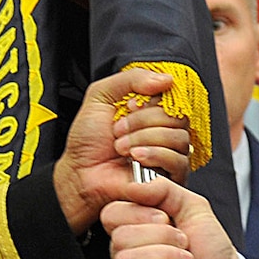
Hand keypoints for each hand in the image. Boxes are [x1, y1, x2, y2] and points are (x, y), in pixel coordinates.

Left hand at [53, 68, 193, 233]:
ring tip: (121, 147)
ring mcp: (169, 155)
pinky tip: (136, 158)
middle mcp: (164, 132)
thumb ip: (131, 79)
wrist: (80, 175)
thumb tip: (167, 79)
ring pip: (179, 138)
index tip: (128, 106)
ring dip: (145, 139)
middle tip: (118, 130)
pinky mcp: (171, 179)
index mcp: (151, 112)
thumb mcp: (100, 97)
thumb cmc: (87, 142)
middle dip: (143, 121)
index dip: (151, 100)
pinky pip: (179, 161)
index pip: (172, 97)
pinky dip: (155, 155)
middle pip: (177, 116)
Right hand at [102, 180, 239, 258]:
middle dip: (161, 237)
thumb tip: (134, 184)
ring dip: (165, 256)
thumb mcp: (193, 207)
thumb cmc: (211, 252)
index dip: (138, 213)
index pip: (111, 214)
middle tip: (183, 243)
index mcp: (135, 230)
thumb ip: (164, 189)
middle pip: (120, 237)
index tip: (166, 218)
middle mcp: (127, 255)